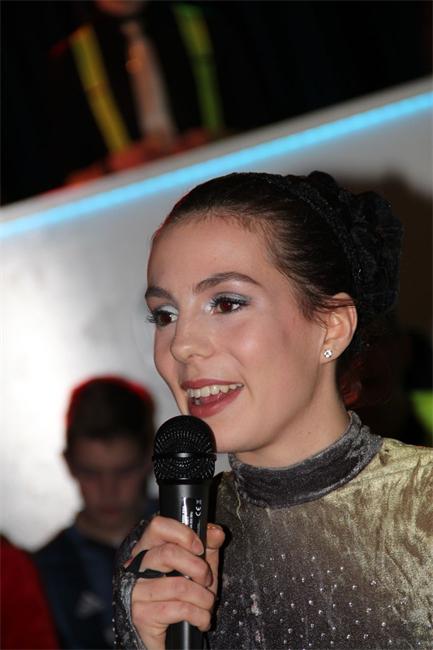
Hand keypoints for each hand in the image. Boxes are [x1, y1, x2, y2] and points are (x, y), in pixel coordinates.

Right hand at [127, 516, 224, 649]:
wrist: (167, 639)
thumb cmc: (180, 598)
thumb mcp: (198, 569)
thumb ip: (208, 548)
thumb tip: (216, 532)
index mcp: (148, 549)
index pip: (157, 526)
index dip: (182, 533)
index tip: (200, 547)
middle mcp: (137, 567)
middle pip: (169, 553)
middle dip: (199, 568)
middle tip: (207, 581)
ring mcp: (136, 591)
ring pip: (178, 585)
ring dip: (203, 598)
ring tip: (207, 605)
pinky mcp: (141, 615)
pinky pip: (179, 609)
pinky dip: (199, 616)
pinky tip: (201, 620)